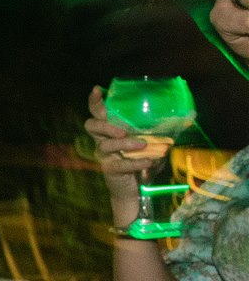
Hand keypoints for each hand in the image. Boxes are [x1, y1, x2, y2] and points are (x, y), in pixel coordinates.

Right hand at [85, 84, 152, 226]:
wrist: (135, 190)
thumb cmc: (142, 162)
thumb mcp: (152, 145)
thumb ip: (160, 134)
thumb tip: (187, 118)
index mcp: (110, 131)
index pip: (97, 113)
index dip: (95, 102)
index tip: (97, 89)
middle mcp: (102, 141)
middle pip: (92, 126)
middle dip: (105, 125)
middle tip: (121, 130)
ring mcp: (104, 155)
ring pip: (105, 144)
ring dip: (125, 143)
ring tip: (143, 145)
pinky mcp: (109, 170)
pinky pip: (120, 163)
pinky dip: (135, 162)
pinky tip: (147, 162)